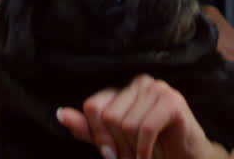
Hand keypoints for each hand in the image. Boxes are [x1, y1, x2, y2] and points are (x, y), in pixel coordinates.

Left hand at [58, 74, 225, 158]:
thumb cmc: (152, 148)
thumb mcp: (115, 141)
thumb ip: (89, 129)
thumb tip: (60, 115)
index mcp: (122, 88)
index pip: (93, 106)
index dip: (97, 136)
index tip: (110, 154)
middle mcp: (139, 82)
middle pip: (108, 116)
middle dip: (116, 146)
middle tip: (129, 158)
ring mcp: (157, 89)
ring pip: (126, 124)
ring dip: (132, 150)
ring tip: (141, 157)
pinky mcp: (173, 101)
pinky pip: (144, 128)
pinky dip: (144, 151)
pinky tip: (149, 157)